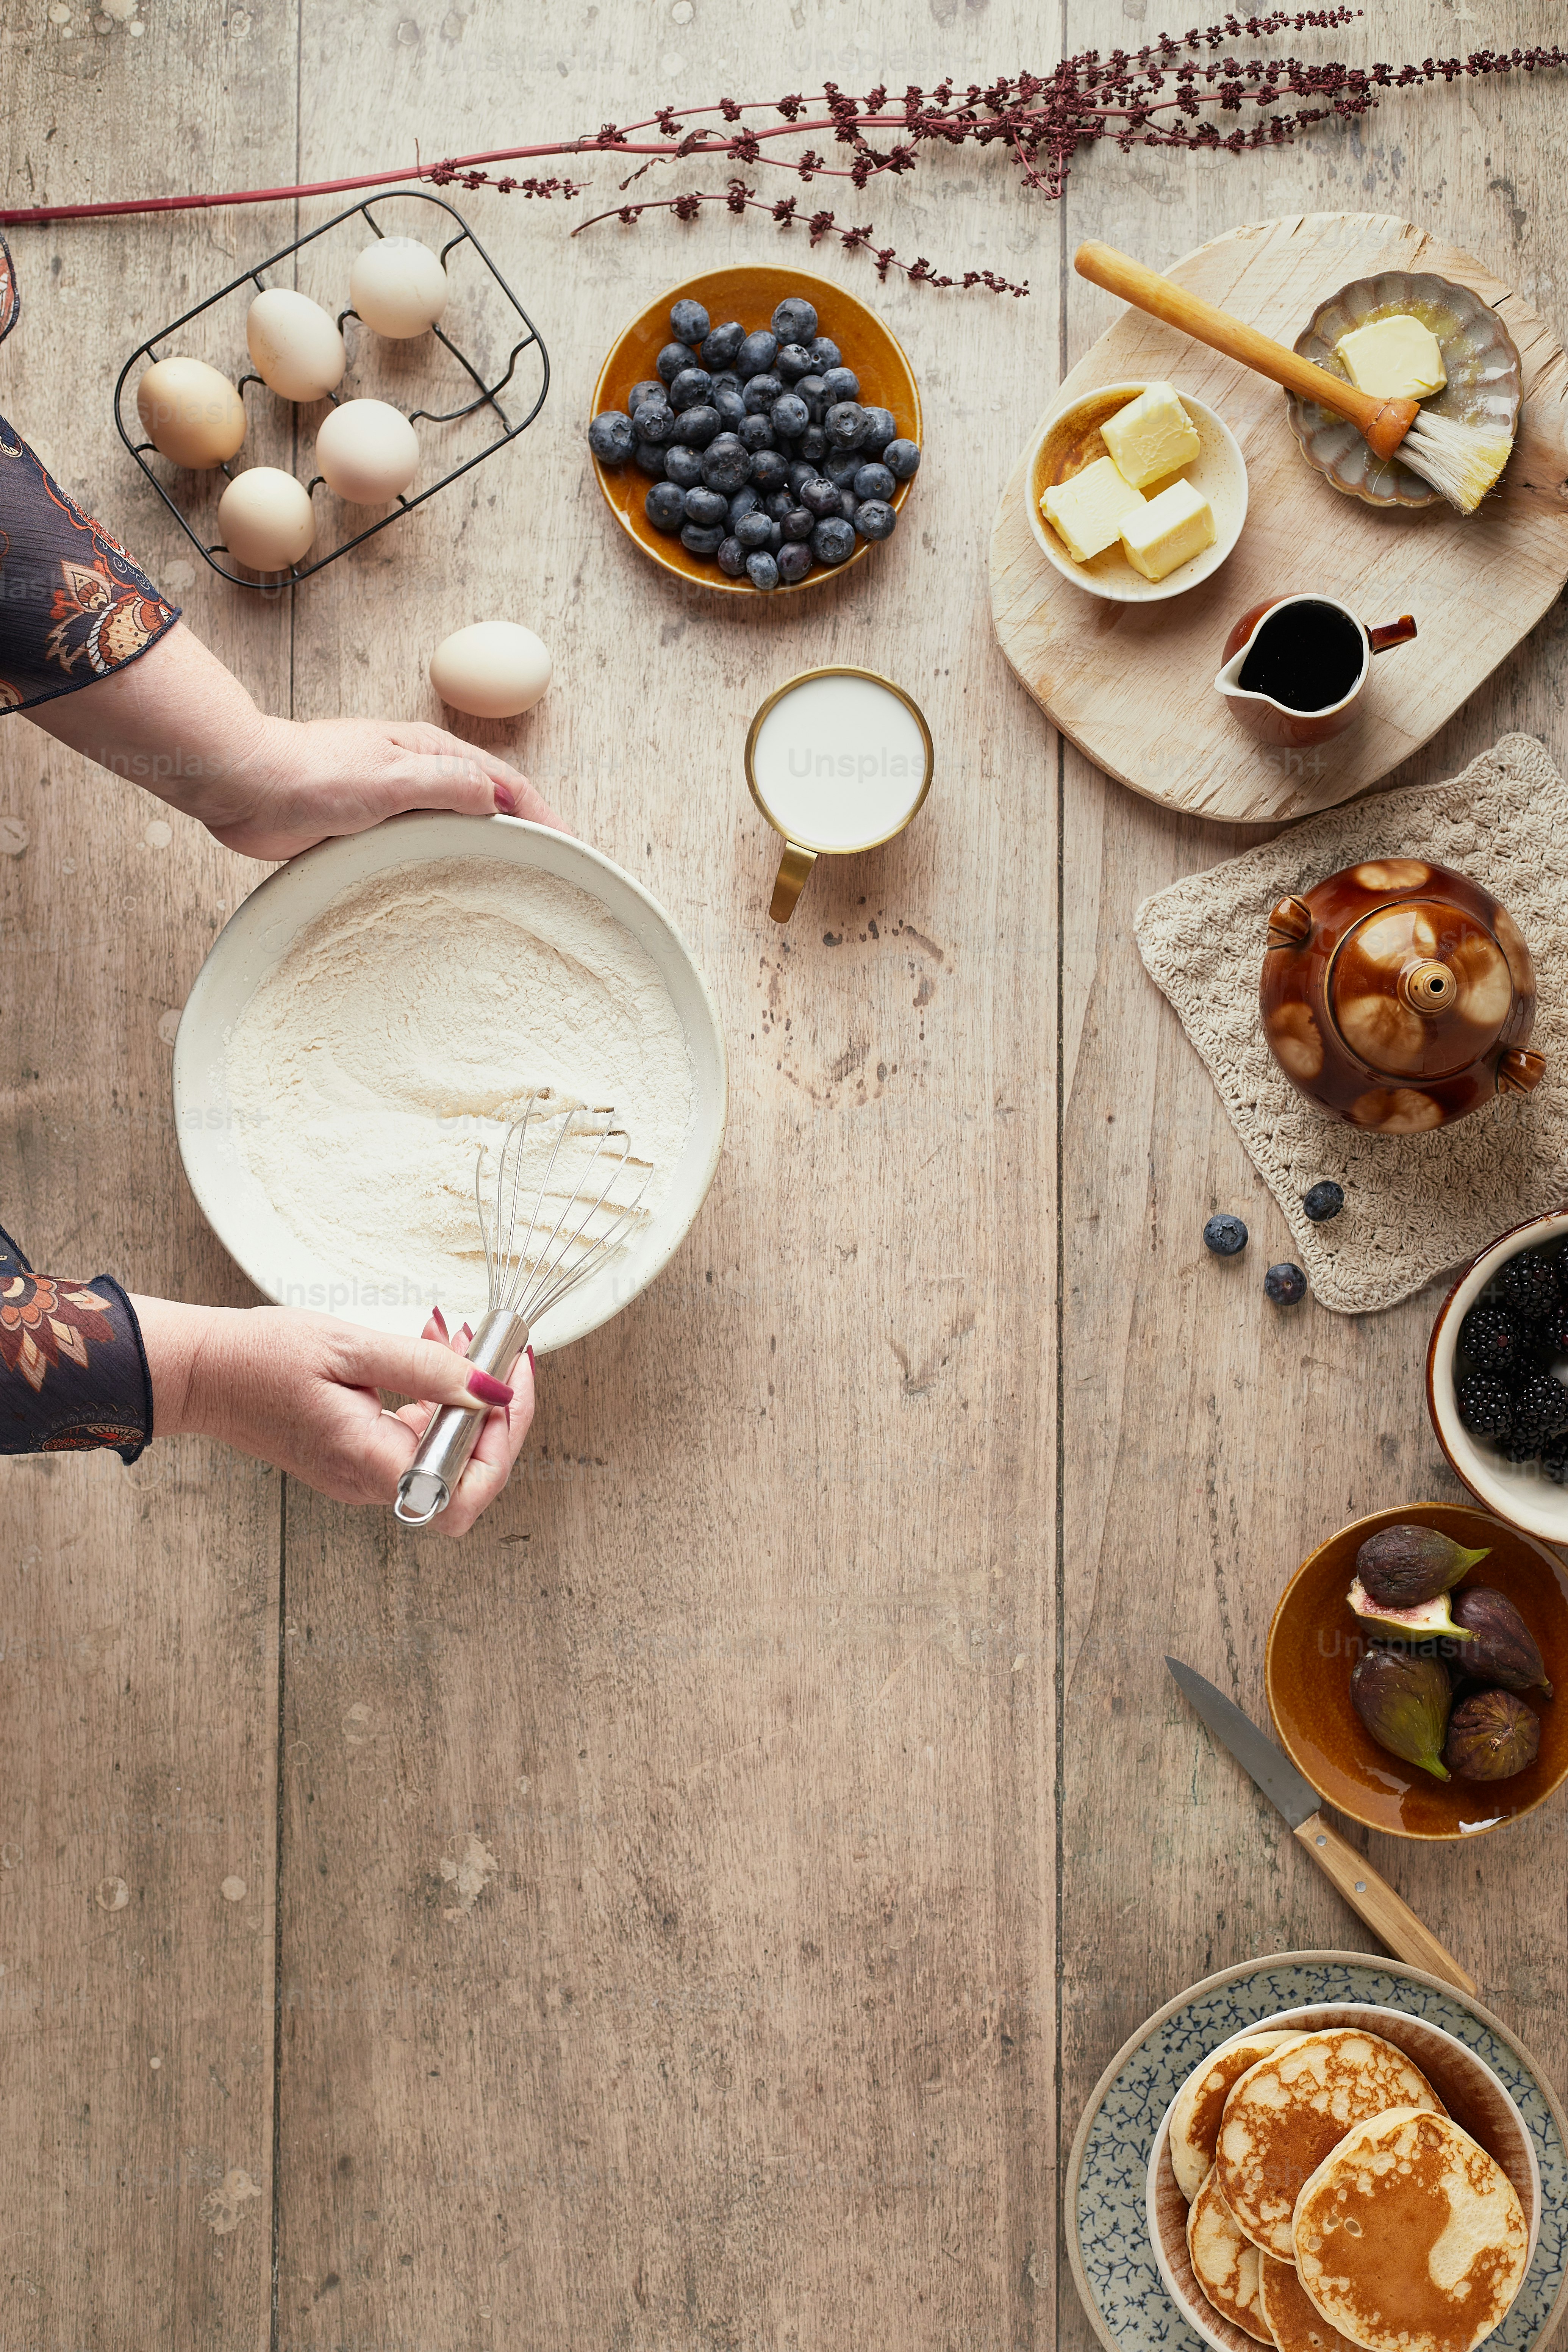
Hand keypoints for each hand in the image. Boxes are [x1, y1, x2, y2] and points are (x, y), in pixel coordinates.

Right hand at [132, 1296, 535, 1535]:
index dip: (505, 1440)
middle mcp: (370, 1482)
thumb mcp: (350, 1348)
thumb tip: (492, 1389)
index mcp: (370, 1463)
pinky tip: (428, 1350)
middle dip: (494, 1411)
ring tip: (457, 1337)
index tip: (512, 1380)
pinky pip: (414, 1437)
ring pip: (443, 1451)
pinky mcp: (356, 1456)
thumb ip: (427, 1370)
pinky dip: (433, 1397)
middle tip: (497, 1352)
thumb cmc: (259, 1358)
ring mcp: (363, 1473)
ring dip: (465, 1397)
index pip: (467, 1492)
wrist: (201, 1373)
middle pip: (467, 1473)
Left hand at [206, 713, 564, 859]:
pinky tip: (447, 893)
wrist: (245, 784)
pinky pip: (416, 850)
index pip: (505, 784)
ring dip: (483, 853)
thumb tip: (495, 798)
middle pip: (485, 806)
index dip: (541, 815)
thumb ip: (446, 783)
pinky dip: (441, 867)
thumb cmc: (311, 771)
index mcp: (429, 754)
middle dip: (522, 834)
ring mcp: (392, 804)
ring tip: (511, 889)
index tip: (570, 846)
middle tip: (552, 874)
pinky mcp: (365, 830)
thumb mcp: (391, 774)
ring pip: (452, 830)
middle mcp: (416, 775)